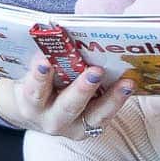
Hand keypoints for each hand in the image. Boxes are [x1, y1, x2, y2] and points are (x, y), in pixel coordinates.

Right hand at [0, 60, 135, 140]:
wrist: (38, 111)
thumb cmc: (39, 81)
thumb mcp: (36, 70)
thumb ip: (46, 55)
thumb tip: (60, 31)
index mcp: (30, 103)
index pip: (34, 90)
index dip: (39, 76)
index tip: (45, 61)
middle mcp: (50, 119)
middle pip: (67, 106)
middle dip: (82, 89)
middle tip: (95, 71)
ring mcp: (72, 128)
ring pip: (93, 115)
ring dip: (111, 98)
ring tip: (126, 82)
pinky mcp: (89, 129)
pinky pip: (105, 116)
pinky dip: (118, 101)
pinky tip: (129, 85)